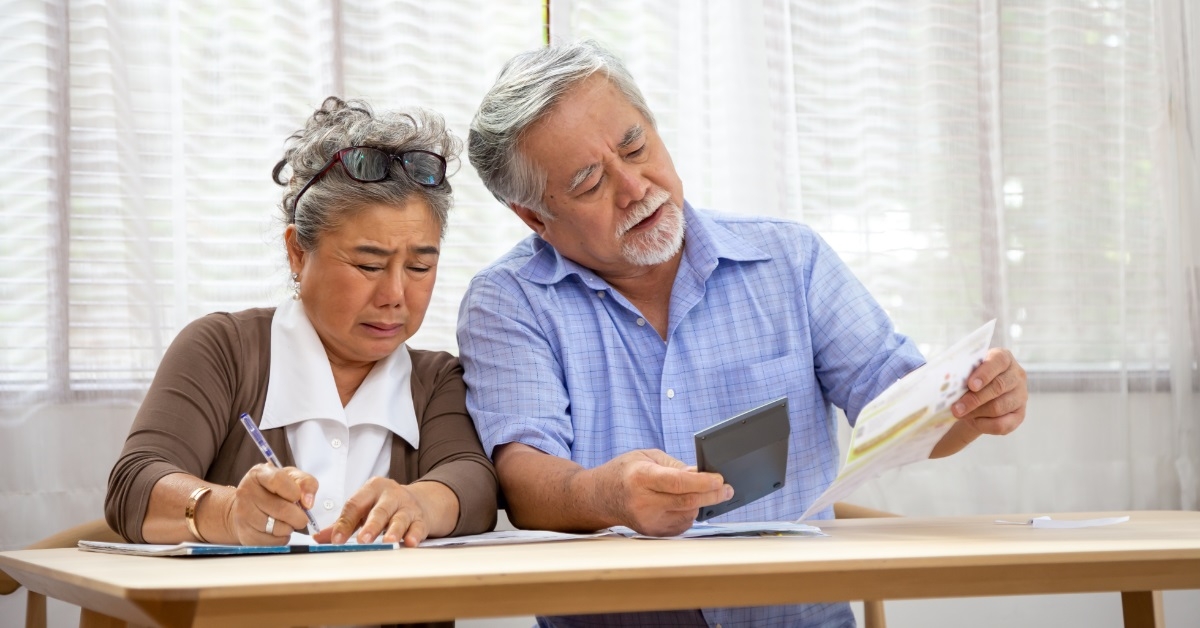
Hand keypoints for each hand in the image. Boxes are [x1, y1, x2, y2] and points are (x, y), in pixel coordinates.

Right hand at [226, 463, 317, 545]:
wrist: (245, 508)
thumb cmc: (272, 490)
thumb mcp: (291, 478)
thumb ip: (306, 483)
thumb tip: (308, 502)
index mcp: (259, 474)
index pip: (278, 480)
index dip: (294, 492)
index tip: (298, 498)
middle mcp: (246, 492)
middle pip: (282, 509)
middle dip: (299, 516)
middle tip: (300, 517)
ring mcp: (243, 514)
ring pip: (278, 528)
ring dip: (289, 528)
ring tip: (286, 522)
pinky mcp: (245, 534)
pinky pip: (273, 542)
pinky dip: (281, 538)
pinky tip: (276, 530)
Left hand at [313, 477, 435, 547]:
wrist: (419, 500)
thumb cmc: (384, 505)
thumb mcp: (364, 508)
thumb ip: (343, 522)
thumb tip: (319, 538)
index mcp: (372, 488)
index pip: (355, 505)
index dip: (345, 523)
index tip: (336, 539)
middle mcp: (391, 495)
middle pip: (380, 510)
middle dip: (371, 526)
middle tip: (363, 539)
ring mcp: (408, 506)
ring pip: (400, 518)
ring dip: (394, 531)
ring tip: (388, 542)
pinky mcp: (421, 519)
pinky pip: (418, 527)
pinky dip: (414, 535)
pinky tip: (410, 542)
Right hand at [592, 449, 730, 536]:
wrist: (599, 496)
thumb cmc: (624, 472)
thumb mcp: (647, 457)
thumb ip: (675, 466)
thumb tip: (701, 474)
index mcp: (641, 477)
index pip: (678, 483)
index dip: (703, 482)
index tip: (720, 480)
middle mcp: (643, 502)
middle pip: (687, 501)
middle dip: (712, 495)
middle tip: (727, 489)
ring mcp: (647, 521)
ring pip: (688, 514)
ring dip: (700, 503)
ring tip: (701, 492)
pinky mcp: (652, 532)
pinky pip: (682, 524)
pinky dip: (689, 513)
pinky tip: (685, 504)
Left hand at [951, 347, 1026, 435]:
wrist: (979, 397)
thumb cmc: (972, 379)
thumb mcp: (968, 371)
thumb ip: (963, 374)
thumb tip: (949, 385)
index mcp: (1004, 358)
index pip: (999, 361)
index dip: (984, 374)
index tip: (970, 385)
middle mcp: (1016, 376)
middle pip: (998, 387)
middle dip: (974, 399)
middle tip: (956, 408)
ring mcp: (1021, 396)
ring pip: (998, 407)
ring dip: (976, 413)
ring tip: (959, 414)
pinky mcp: (1019, 415)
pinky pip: (1002, 424)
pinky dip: (984, 425)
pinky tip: (973, 421)